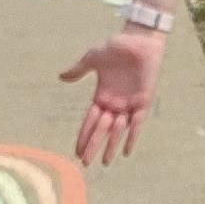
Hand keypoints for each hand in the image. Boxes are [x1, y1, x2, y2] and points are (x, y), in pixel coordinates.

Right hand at [59, 27, 168, 163]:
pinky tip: (126, 151)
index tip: (76, 151)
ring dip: (111, 146)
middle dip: (94, 146)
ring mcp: (129, 104)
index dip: (84, 136)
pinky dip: (132, 136)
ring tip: (105, 163)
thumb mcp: (93, 58)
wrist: (139, 40)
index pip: (90, 122)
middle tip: (86, 163)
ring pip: (117, 130)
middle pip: (101, 130)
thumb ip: (79, 70)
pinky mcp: (143, 101)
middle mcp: (114, 104)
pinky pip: (137, 123)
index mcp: (101, 97)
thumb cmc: (117, 47)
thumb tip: (61, 77)